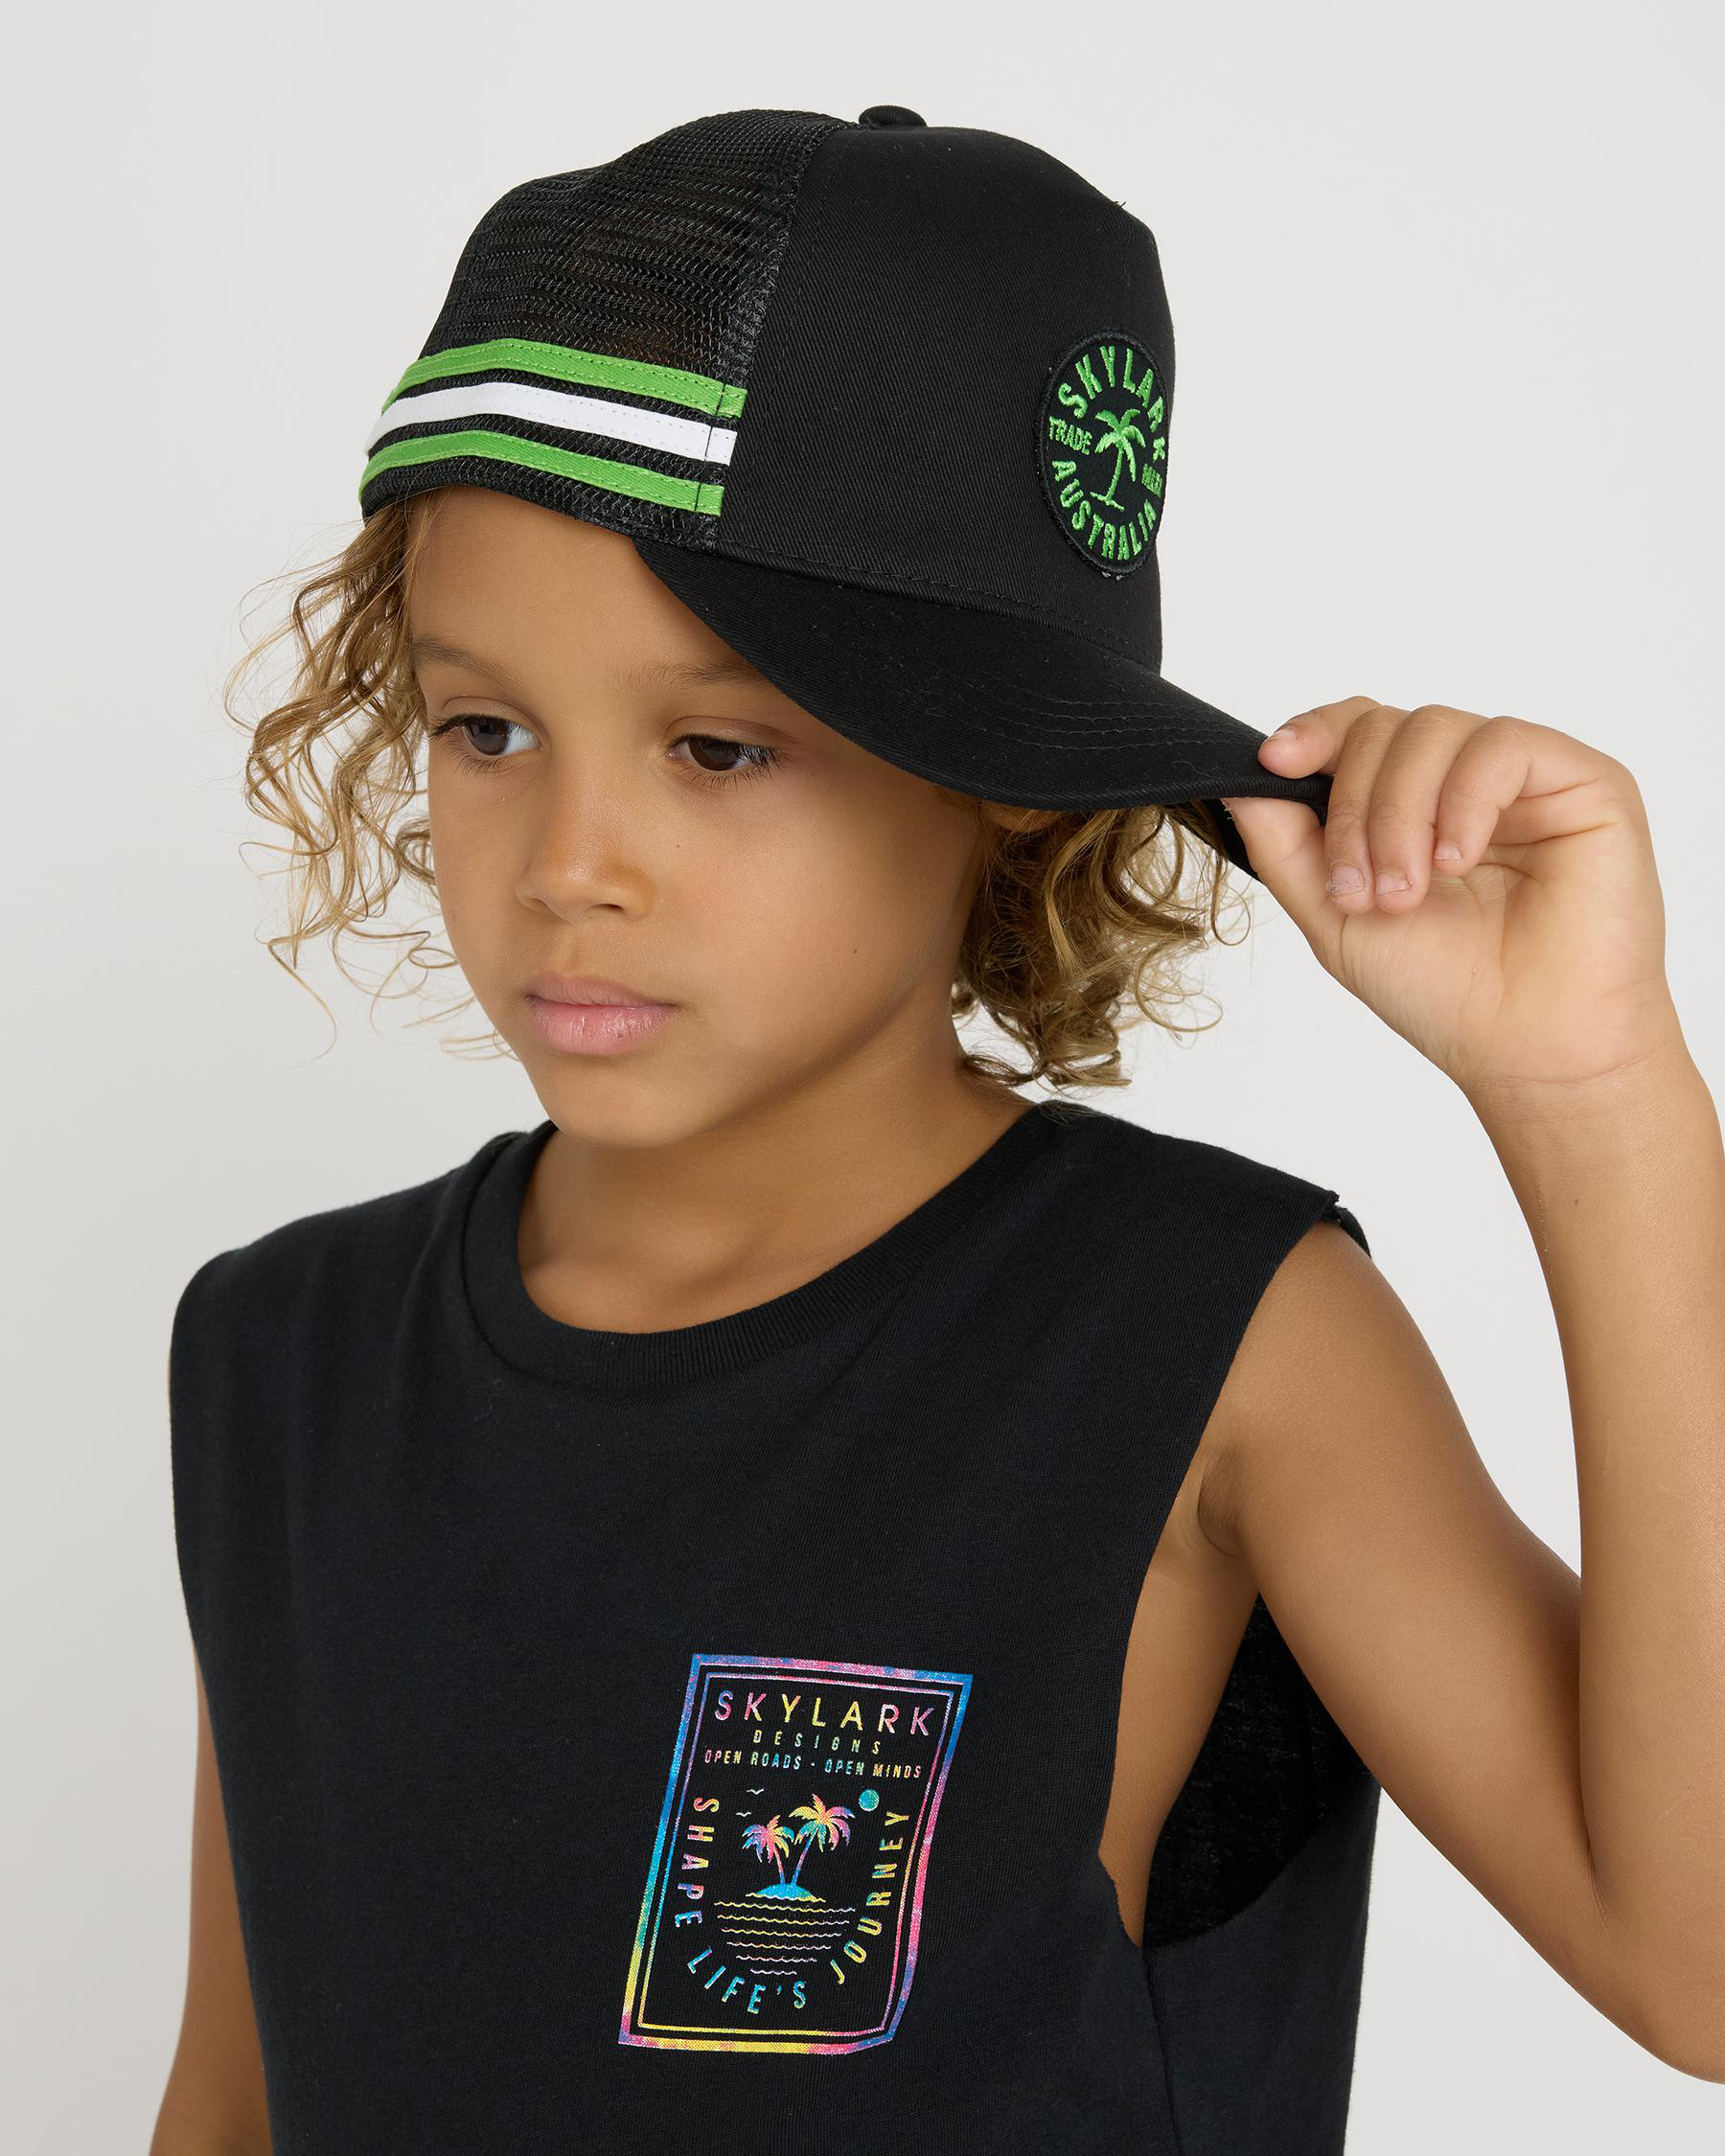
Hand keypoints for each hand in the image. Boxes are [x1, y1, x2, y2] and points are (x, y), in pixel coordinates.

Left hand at [1217, 698, 1682, 1113]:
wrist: (1528, 1048)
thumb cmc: (1445, 991)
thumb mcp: (1333, 915)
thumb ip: (1285, 844)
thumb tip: (1240, 780)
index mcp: (1413, 805)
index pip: (1359, 731)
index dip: (1315, 733)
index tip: (1274, 760)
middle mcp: (1466, 781)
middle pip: (1384, 728)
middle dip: (1353, 807)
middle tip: (1359, 890)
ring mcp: (1525, 778)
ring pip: (1434, 729)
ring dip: (1398, 814)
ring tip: (1405, 893)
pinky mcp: (1583, 780)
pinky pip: (1503, 745)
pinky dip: (1462, 801)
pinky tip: (1457, 862)